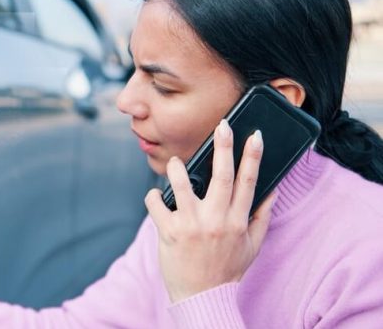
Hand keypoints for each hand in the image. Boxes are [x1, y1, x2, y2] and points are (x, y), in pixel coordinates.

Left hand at [144, 120, 277, 302]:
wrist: (203, 297)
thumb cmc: (227, 269)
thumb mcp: (253, 245)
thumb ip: (261, 216)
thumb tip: (271, 191)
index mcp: (238, 221)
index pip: (248, 182)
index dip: (252, 156)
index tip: (255, 135)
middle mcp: (216, 220)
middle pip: (222, 176)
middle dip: (224, 147)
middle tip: (222, 126)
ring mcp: (192, 225)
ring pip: (183, 185)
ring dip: (178, 169)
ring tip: (174, 162)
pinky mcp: (169, 232)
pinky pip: (157, 204)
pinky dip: (153, 196)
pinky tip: (156, 196)